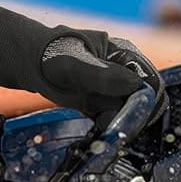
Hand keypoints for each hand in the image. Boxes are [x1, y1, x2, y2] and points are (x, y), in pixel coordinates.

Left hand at [39, 28, 165, 127]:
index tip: (132, 113)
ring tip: (102, 121)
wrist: (31, 64)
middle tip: (115, 122)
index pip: (149, 81)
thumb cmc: (52, 55)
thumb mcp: (76, 64)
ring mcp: (112, 90)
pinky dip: (109, 126)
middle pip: (143, 100)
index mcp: (125, 55)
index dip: (146, 99)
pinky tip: (98, 125)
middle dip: (133, 114)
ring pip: (129, 112)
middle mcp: (123, 73)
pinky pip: (113, 119)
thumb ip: (104, 75)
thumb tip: (135, 86)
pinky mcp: (100, 104)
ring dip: (120, 122)